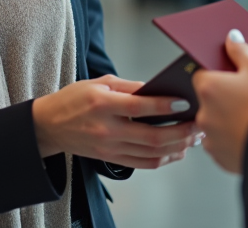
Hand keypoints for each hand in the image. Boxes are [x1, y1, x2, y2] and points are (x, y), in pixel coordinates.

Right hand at [32, 75, 201, 168]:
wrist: (49, 125)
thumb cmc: (75, 99)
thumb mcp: (99, 82)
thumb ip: (130, 87)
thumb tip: (159, 90)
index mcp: (102, 104)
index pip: (140, 107)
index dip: (165, 106)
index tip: (185, 102)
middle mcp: (106, 129)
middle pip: (152, 136)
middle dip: (181, 132)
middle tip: (199, 125)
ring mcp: (109, 147)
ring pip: (151, 153)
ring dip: (177, 147)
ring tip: (193, 138)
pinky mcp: (110, 159)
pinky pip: (143, 164)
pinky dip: (163, 159)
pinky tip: (176, 150)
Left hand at [193, 30, 247, 173]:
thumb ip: (241, 52)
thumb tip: (232, 38)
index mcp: (208, 88)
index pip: (201, 75)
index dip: (218, 75)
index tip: (233, 78)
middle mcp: (203, 114)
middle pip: (209, 101)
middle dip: (225, 99)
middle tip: (247, 99)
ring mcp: (211, 138)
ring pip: (216, 124)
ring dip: (228, 121)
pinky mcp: (221, 158)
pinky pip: (223, 145)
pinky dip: (233, 140)